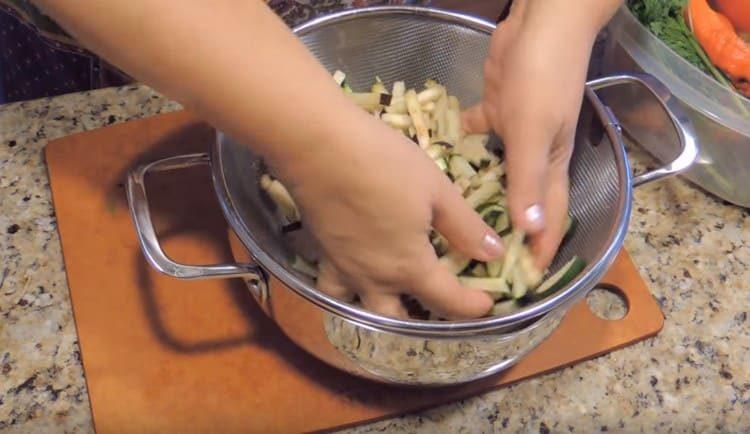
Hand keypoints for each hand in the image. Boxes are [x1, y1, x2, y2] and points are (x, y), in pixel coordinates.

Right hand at [275, 110, 502, 318]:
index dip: (472, 307)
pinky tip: (357, 269)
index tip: (487, 304)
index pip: (447, 301)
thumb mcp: (437, 190)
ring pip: (361, 310)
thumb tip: (494, 253)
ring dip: (380, 313)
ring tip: (395, 298)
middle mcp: (374, 279)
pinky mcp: (322, 252)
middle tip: (441, 306)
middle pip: (400, 322)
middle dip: (423, 322)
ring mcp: (343, 268)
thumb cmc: (384, 163)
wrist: (318, 145)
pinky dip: (347, 289)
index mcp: (409, 267)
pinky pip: (335, 285)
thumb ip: (465, 227)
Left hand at [462, 0, 600, 268]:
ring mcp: (514, 136)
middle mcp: (534, 159)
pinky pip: (475, 141)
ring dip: (479, 200)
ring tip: (450, 226)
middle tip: (474, 263)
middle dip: (504, 236)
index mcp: (551, 168)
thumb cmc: (543, 79)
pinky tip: (435, 166)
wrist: (540, 24)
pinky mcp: (493, 114)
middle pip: (520, 207)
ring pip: (495, 178)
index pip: (547, 222)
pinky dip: (459, 153)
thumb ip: (529, 179)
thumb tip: (528, 230)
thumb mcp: (535, 132)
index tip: (519, 285)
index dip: (537, 253)